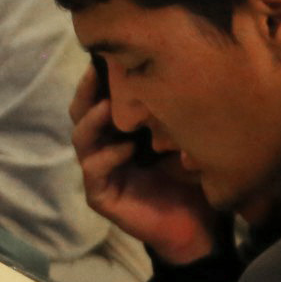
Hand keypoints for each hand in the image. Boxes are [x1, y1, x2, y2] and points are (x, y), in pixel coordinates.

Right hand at [70, 63, 220, 264]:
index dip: (98, 77)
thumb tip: (173, 66)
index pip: (99, 98)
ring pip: (82, 139)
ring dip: (92, 120)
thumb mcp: (183, 136)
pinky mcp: (101, 196)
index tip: (108, 53)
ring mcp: (100, 172)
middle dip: (87, 91)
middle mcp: (104, 147)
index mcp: (119, 131)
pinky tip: (126, 149)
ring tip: (107, 107)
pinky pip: (94, 170)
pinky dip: (107, 157)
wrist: (198, 228)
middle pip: (81, 113)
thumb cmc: (192, 178)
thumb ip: (170, 109)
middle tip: (97, 71)